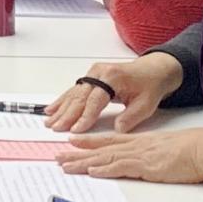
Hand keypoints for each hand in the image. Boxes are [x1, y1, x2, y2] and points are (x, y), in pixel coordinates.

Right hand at [44, 52, 176, 132]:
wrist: (153, 71)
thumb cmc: (149, 86)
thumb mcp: (146, 105)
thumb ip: (130, 118)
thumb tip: (116, 130)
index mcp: (113, 78)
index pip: (95, 100)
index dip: (85, 117)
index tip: (75, 130)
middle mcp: (100, 73)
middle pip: (80, 96)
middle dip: (67, 114)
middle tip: (56, 127)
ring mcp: (94, 73)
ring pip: (74, 93)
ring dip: (61, 108)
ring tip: (50, 121)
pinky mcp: (91, 76)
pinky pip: (74, 90)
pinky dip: (63, 100)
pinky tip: (52, 108)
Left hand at [63, 123, 202, 185]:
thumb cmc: (191, 149)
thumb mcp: (166, 149)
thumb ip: (153, 154)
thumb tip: (147, 161)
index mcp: (140, 142)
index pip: (109, 140)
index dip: (89, 142)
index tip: (73, 142)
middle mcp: (136, 146)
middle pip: (101, 149)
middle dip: (78, 153)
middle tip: (59, 156)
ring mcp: (140, 155)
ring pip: (106, 158)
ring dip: (84, 162)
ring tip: (66, 165)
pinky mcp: (147, 166)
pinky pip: (121, 167)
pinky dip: (105, 168)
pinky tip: (93, 170)